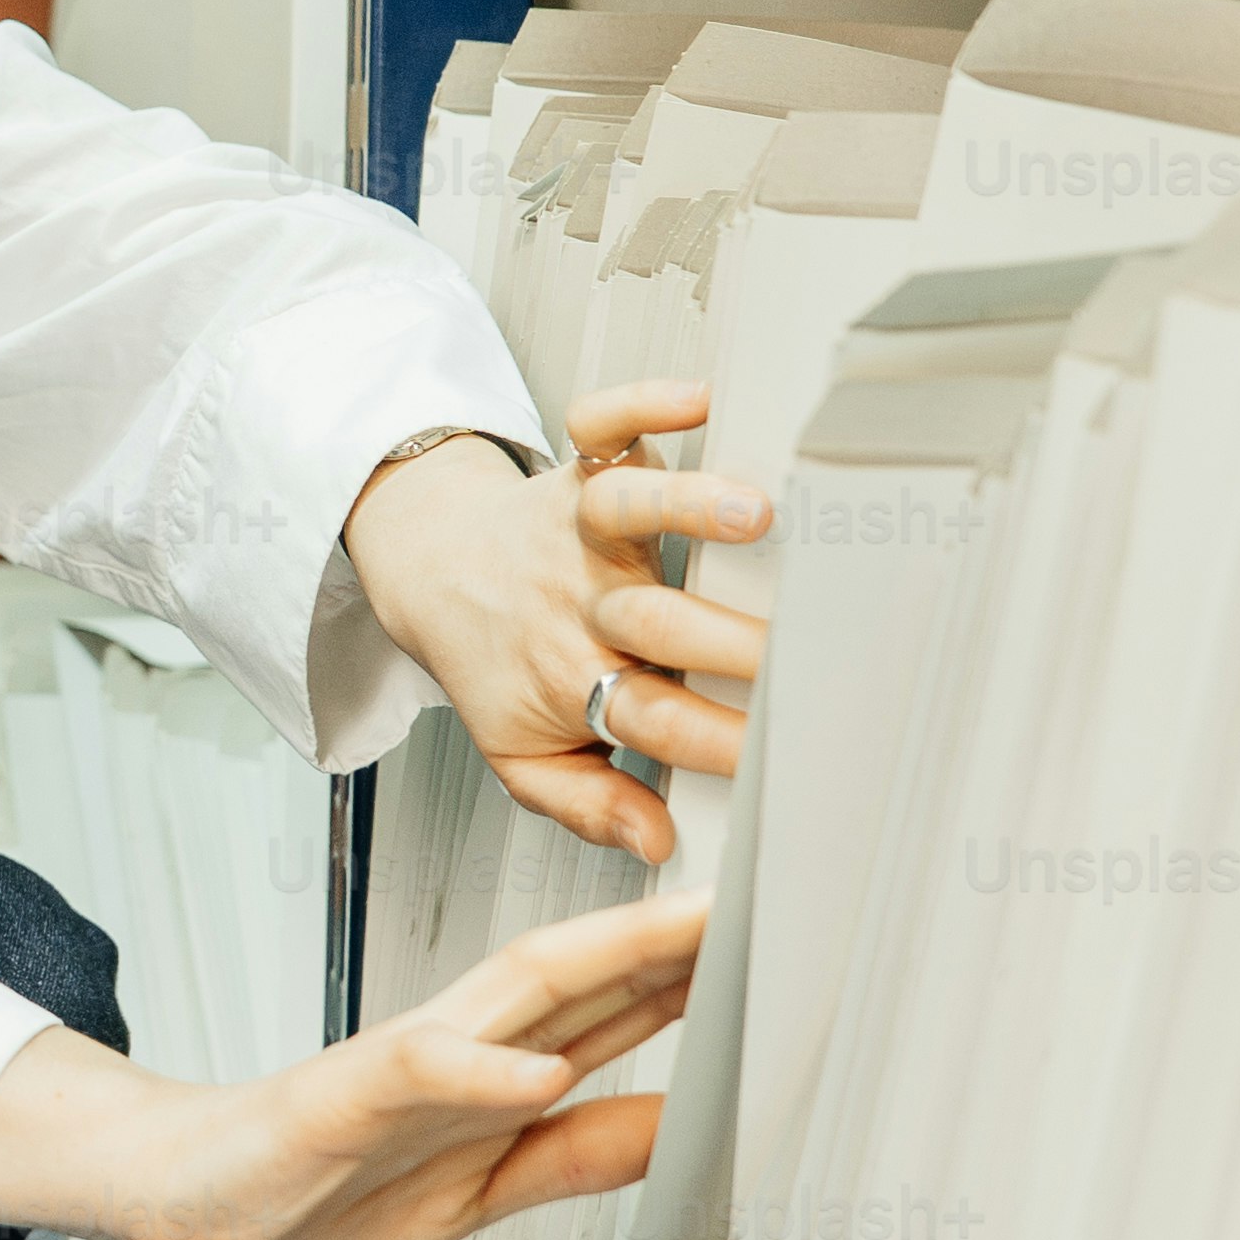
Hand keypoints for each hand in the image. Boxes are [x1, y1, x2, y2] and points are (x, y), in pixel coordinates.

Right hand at [0, 897, 708, 1239]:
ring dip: (603, 960)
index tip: (780, 950)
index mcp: (494, 1067)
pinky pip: (421, 1072)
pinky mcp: (342, 1096)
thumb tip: (682, 1128)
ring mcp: (402, 1062)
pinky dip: (485, 1068)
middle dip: (677, 938)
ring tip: (684, 938)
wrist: (191, 1199)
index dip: (699, 977)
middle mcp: (460, 1044)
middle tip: (768, 901)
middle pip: (583, 972)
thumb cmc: (321, 1186)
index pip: (611, 1006)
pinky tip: (541, 1066)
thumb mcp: (483, 1189)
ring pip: (515, 993)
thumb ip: (577, 1155)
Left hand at [343, 380, 770, 864]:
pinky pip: (605, 426)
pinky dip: (646, 403)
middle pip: (656, 620)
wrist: (434, 574)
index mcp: (574, 680)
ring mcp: (580, 531)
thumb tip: (656, 840)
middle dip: (727, 638)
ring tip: (755, 514)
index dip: (717, 738)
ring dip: (690, 509)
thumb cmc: (493, 662)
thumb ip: (588, 804)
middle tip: (805, 651)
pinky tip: (702, 399)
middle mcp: (582, 601)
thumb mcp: (523, 756)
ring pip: (629, 512)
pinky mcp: (580, 469)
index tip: (781, 752)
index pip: (653, 718)